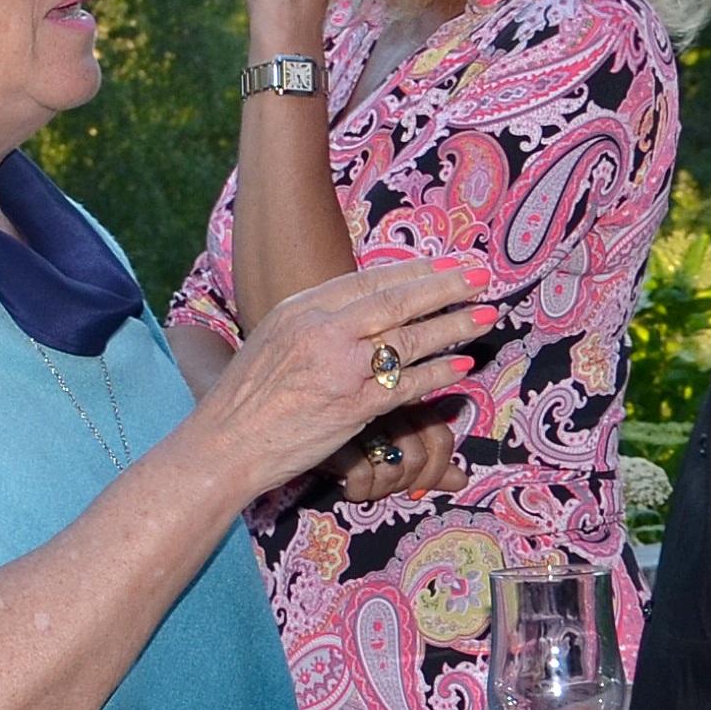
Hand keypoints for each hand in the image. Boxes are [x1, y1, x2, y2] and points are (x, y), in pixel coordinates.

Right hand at [190, 258, 494, 498]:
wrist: (224, 443)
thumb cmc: (244, 396)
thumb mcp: (272, 339)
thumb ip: (315, 322)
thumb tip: (359, 313)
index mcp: (300, 308)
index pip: (369, 280)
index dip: (414, 272)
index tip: (445, 266)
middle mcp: (323, 331)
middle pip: (397, 300)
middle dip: (446, 286)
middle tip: (481, 276)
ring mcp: (340, 368)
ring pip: (410, 339)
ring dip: (454, 326)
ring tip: (486, 316)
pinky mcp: (353, 406)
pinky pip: (408, 385)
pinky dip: (440, 373)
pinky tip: (464, 365)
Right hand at [317, 405, 467, 508]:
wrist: (284, 426)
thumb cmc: (340, 435)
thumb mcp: (387, 441)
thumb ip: (427, 461)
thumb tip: (460, 481)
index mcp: (402, 396)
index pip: (440, 437)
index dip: (437, 471)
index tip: (418, 488)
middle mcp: (386, 402)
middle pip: (418, 457)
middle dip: (405, 484)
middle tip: (385, 487)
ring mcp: (360, 418)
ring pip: (394, 468)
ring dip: (381, 489)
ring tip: (365, 486)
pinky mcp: (334, 436)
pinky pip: (362, 475)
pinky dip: (359, 491)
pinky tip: (349, 488)